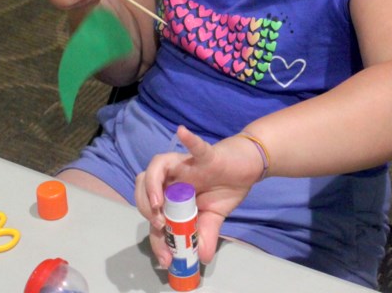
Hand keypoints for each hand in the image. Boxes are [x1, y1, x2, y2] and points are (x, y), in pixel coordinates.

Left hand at [134, 125, 263, 267]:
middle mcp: (172, 177)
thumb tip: (203, 258)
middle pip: (144, 185)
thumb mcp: (214, 218)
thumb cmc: (226, 188)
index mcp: (172, 194)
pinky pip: (194, 147)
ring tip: (158, 205)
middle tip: (160, 226)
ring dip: (152, 185)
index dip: (157, 238)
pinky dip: (188, 140)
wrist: (247, 167)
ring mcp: (185, 165)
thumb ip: (206, 235)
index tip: (166, 259)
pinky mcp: (205, 156)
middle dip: (145, 207)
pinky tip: (182, 132)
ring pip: (157, 166)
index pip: (155, 215)